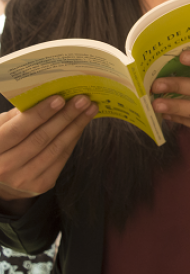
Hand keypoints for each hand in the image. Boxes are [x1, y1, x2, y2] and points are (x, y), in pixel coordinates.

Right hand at [0, 95, 96, 213]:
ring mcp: (24, 179)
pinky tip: (82, 124)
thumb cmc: (1, 146)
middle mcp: (6, 168)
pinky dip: (73, 139)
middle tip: (83, 99)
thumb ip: (17, 116)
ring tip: (90, 109)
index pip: (18, 130)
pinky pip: (62, 158)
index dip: (40, 114)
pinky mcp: (41, 184)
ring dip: (76, 126)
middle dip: (65, 117)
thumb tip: (46, 97)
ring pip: (56, 148)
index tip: (59, 99)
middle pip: (41, 138)